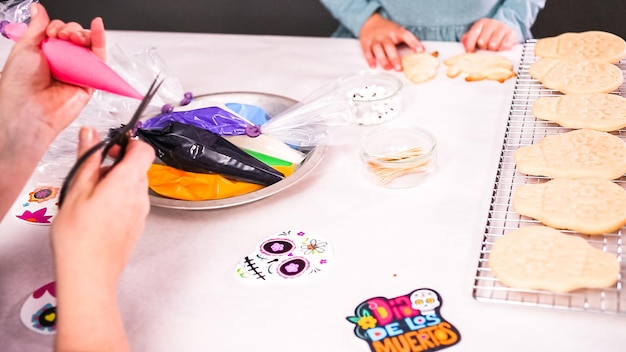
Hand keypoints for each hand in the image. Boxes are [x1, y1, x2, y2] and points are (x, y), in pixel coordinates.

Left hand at [0, 3, 104, 142]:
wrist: (29, 108)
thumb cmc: (20, 84)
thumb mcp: (25, 47)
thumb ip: (37, 26)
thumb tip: (39, 9)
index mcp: (46, 53)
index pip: (60, 32)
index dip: (58, 28)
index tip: (52, 32)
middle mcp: (62, 62)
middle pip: (76, 37)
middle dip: (71, 31)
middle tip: (62, 36)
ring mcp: (76, 71)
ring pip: (89, 46)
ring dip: (84, 35)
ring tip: (75, 37)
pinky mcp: (90, 82)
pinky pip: (99, 61)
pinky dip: (100, 42)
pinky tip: (97, 28)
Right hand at [51, 127, 153, 350]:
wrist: (89, 275)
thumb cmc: (80, 237)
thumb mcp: (76, 190)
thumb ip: (87, 158)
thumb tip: (90, 134)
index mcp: (128, 182)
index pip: (143, 149)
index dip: (129, 142)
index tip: (111, 145)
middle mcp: (140, 196)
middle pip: (138, 167)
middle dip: (117, 163)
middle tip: (93, 172)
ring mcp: (141, 212)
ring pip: (134, 185)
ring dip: (116, 182)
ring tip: (91, 196)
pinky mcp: (137, 225)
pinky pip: (132, 202)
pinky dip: (118, 199)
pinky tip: (98, 212)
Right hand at [359, 13, 423, 70]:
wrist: (370, 22)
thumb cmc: (388, 30)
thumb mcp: (399, 31)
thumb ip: (409, 40)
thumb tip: (421, 51)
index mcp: (395, 32)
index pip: (406, 36)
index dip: (413, 43)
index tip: (420, 51)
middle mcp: (385, 36)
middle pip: (389, 46)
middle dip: (394, 57)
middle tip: (399, 68)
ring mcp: (375, 40)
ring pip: (378, 49)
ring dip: (383, 59)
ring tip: (387, 68)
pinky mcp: (366, 44)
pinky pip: (367, 52)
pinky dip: (370, 59)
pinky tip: (373, 65)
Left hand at [461, 18, 517, 52]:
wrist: (506, 29)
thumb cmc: (488, 35)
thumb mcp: (477, 34)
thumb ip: (468, 39)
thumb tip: (464, 43)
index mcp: (481, 23)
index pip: (473, 34)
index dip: (470, 45)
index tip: (470, 52)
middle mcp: (491, 23)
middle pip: (482, 41)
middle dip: (482, 48)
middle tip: (485, 48)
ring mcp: (502, 28)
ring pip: (493, 44)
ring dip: (492, 50)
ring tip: (493, 49)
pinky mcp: (511, 33)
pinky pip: (504, 45)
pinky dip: (501, 50)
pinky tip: (500, 49)